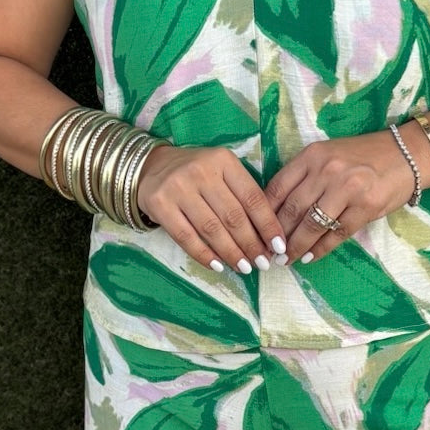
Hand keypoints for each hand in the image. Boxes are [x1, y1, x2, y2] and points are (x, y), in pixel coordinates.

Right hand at [136, 142, 288, 276]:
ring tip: (245, 268)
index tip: (278, 246)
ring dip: (231, 253)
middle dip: (251, 244)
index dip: (268, 225)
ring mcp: (178, 187)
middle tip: (263, 263)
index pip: (252, 197)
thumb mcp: (221, 172)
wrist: (150, 167)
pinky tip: (218, 266)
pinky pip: (186, 237)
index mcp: (223, 160)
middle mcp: (201, 171)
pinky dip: (204, 255)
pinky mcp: (159, 204)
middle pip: (233, 216)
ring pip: (211, 229)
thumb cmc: (195, 173)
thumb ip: (241, 195)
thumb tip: (266, 236)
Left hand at [264, 129, 423, 262]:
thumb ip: (303, 177)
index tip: (256, 232)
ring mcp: (348, 188)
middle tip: (267, 253)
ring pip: (312, 225)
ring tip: (286, 259)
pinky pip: (337, 234)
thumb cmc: (362, 157)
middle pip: (292, 209)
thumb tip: (275, 211)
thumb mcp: (327, 156)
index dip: (264, 215)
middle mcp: (327, 170)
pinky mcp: (366, 207)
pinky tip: (309, 257)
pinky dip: (320, 249)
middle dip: (277, 236)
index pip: (278, 188)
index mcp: (312, 155)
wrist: (406, 155)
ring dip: (296, 247)